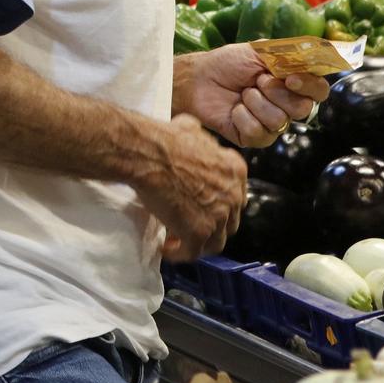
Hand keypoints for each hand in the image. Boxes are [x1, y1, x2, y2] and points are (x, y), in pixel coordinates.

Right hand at [135, 115, 248, 261]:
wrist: (148, 154)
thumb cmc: (164, 139)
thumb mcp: (190, 128)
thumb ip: (200, 138)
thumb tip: (190, 132)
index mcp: (235, 171)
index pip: (235, 197)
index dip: (218, 205)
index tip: (200, 206)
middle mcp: (234, 196)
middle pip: (229, 222)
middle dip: (210, 225)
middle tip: (188, 223)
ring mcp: (218, 217)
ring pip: (215, 242)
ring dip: (197, 243)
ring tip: (177, 240)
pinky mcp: (199, 233)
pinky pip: (192, 253)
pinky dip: (179, 254)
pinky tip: (166, 249)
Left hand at [183, 43, 327, 146]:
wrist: (199, 78)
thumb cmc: (229, 63)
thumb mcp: (260, 51)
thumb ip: (290, 54)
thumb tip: (318, 54)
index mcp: (293, 84)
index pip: (319, 91)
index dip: (310, 86)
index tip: (290, 78)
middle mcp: (286, 106)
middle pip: (302, 109)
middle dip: (276, 92)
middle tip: (256, 82)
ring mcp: (271, 124)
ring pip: (279, 121)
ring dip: (255, 102)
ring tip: (242, 94)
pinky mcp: (253, 138)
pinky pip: (258, 132)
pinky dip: (242, 116)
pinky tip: (234, 109)